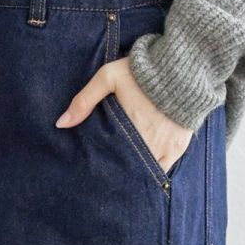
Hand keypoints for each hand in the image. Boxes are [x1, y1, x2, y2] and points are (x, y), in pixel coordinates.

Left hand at [56, 58, 191, 172]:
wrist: (183, 65)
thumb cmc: (142, 71)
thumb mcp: (109, 77)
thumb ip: (84, 100)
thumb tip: (61, 124)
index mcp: (128, 131)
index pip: (110, 160)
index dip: (103, 168)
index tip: (94, 171)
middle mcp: (147, 146)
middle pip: (127, 170)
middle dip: (117, 174)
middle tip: (106, 179)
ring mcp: (165, 149)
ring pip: (145, 174)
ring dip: (135, 175)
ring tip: (123, 177)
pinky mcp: (178, 148)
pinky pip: (164, 169)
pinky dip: (153, 172)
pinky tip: (143, 172)